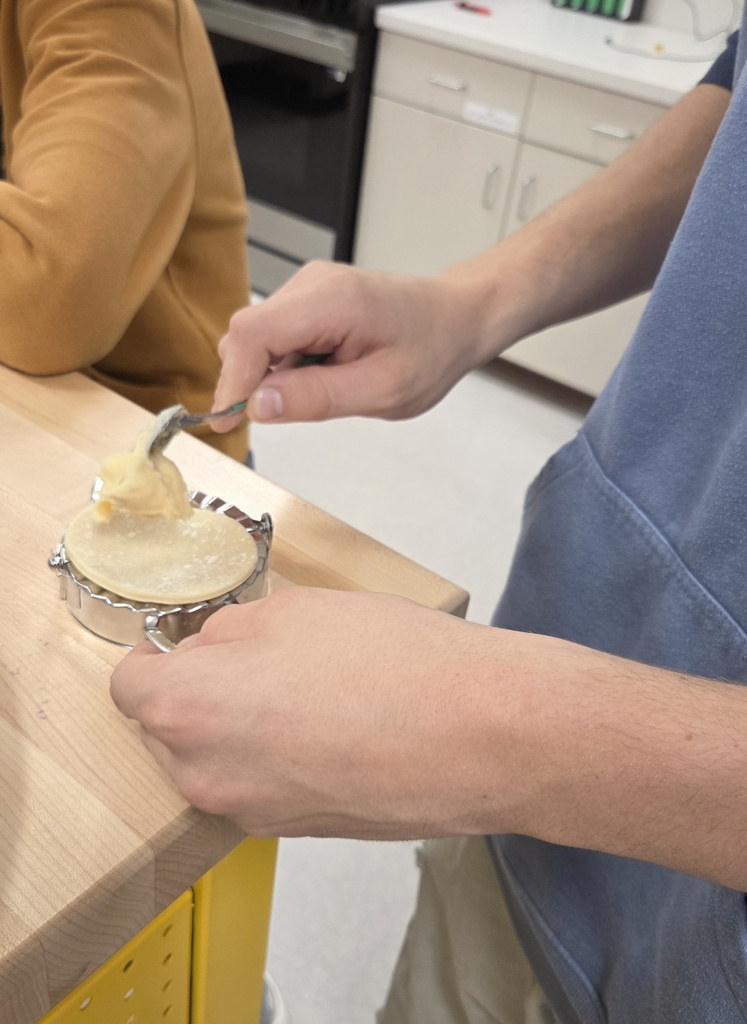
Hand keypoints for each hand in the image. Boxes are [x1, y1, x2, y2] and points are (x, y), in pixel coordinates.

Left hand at [109, 587, 514, 838]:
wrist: (479, 736)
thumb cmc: (391, 661)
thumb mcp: (295, 609)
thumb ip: (232, 632)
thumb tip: (214, 649)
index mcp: (190, 707)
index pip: (129, 685)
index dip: (158, 657)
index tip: (190, 645)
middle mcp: (205, 772)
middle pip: (168, 727)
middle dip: (200, 692)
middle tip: (262, 662)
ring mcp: (250, 811)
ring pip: (214, 758)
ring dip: (239, 727)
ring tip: (309, 694)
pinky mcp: (293, 833)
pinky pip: (258, 785)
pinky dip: (277, 759)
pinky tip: (335, 729)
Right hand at [211, 261, 489, 431]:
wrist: (455, 318)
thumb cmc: (430, 350)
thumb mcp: (382, 391)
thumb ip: (318, 398)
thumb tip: (258, 406)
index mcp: (333, 301)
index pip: (252, 333)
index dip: (232, 380)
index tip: (226, 421)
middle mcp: (312, 283)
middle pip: (246, 334)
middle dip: (252, 380)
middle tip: (292, 413)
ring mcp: (307, 287)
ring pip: (257, 338)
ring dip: (274, 374)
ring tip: (329, 386)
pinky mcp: (308, 298)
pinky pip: (275, 335)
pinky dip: (287, 364)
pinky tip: (326, 372)